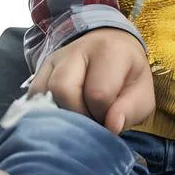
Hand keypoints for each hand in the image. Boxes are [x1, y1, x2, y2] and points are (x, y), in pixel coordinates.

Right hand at [27, 27, 154, 132]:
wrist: (111, 47)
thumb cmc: (128, 75)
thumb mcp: (141, 92)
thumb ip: (131, 110)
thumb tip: (111, 127)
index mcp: (110, 51)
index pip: (98, 93)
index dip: (103, 115)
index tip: (110, 118)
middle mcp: (77, 50)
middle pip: (63, 90)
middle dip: (78, 116)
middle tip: (91, 122)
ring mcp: (54, 59)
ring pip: (43, 93)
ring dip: (59, 115)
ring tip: (78, 119)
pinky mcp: (39, 69)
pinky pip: (32, 96)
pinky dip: (44, 112)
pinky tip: (62, 116)